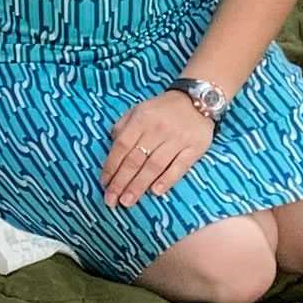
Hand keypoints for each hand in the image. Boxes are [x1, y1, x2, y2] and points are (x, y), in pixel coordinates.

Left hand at [102, 90, 217, 209]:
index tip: (104, 183)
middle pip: (136, 159)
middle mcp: (158, 130)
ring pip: (155, 166)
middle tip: (111, 200)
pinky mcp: (195, 148)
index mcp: (141, 119)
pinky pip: (180, 166)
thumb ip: (123, 126)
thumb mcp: (139, 110)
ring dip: (139, 185)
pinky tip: (155, 192)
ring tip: (127, 201)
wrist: (198, 100)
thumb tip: (111, 144)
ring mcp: (178, 140)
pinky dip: (167, 179)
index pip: (122, 146)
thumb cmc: (163, 109)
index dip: (111, 165)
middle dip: (121, 181)